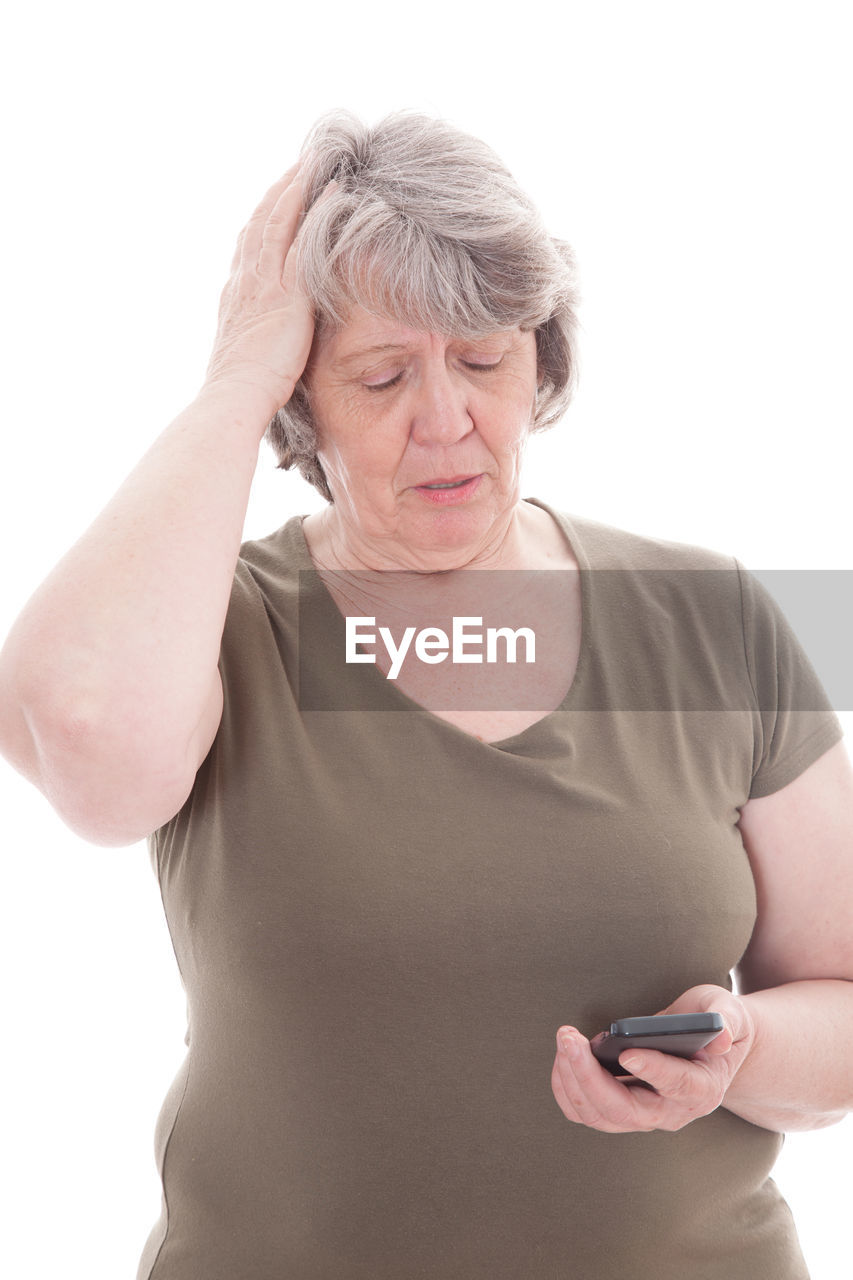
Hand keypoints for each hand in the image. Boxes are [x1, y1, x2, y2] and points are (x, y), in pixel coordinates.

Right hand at [203, 163, 332, 416]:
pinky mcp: (288, 293)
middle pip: (261, 222)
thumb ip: (257, 337)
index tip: (277, 197)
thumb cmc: (242, 391)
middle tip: (299, 164)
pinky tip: (333, 191)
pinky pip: (304, 241)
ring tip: (315, 162)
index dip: (263, 217)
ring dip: (297, 187)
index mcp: (236, 295)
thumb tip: (265, 341)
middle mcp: (246, 280)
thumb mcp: (246, 355)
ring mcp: (265, 283)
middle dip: (280, 191)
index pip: (249, 245)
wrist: (235, 395)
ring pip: (280, 221)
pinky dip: (318, 212)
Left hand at [551, 985, 755, 1132]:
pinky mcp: (621, 1112)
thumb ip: (726, 1020)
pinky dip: (567, 1086)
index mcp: (702, 1088)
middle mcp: (672, 1112)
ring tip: (565, 1038)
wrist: (708, 1048)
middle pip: (625, 1110)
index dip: (652, 1069)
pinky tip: (565, 1055)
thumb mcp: (729, 1011)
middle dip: (589, 1075)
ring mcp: (644, 1117)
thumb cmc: (714, 1024)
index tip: (627, 1052)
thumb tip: (720, 1037)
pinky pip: (585, 1112)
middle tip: (569, 1036)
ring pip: (599, 1115)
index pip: (677, 1085)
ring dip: (572, 1079)